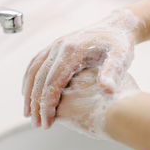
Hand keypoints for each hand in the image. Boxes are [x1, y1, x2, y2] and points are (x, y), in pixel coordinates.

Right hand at [22, 9, 141, 127]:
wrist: (117, 26)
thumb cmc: (120, 43)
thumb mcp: (121, 57)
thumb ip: (113, 72)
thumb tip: (107, 90)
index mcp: (74, 51)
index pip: (53, 83)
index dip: (47, 105)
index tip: (46, 123)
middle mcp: (60, 46)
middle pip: (40, 79)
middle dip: (36, 104)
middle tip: (36, 124)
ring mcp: (56, 45)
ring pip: (34, 71)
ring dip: (29, 93)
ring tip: (28, 113)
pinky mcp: (55, 47)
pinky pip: (36, 63)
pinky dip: (29, 79)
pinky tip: (29, 91)